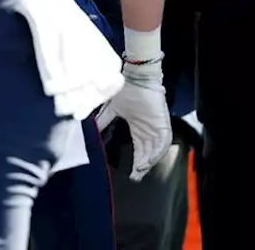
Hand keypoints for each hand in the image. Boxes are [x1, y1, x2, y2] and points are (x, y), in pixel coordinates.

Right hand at [96, 62, 172, 180]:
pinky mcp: (162, 122)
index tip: (130, 175)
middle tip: (135, 177)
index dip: (137, 163)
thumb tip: (90, 133)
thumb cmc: (126, 90)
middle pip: (148, 154)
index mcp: (138, 129)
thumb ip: (103, 122)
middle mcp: (148, 131)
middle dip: (142, 167)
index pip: (140, 151)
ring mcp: (156, 127)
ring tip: (140, 171)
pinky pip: (164, 141)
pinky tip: (149, 161)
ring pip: (156, 150)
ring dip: (149, 161)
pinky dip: (157, 152)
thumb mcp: (111, 110)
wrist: (136, 77)